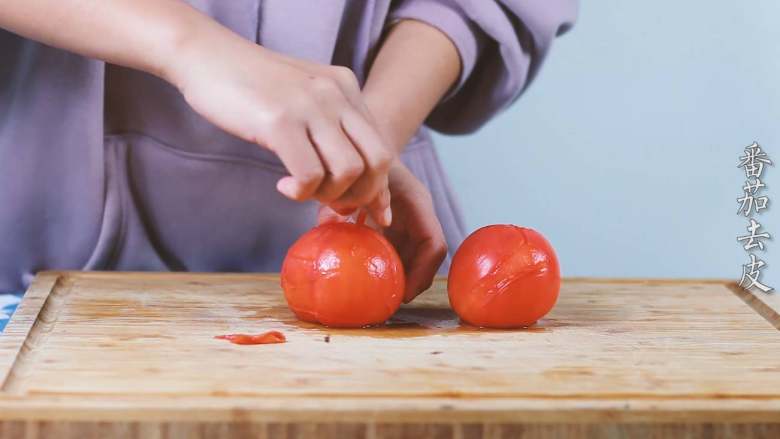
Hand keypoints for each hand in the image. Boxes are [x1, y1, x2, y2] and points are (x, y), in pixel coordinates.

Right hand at [166, 32, 393, 225]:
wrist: (206, 56)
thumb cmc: (251, 87)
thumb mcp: (303, 99)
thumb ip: (332, 129)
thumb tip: (356, 178)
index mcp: (346, 88)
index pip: (382, 146)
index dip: (378, 187)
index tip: (367, 211)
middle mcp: (336, 94)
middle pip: (378, 160)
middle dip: (362, 194)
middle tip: (332, 203)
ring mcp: (310, 106)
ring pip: (349, 171)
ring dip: (328, 195)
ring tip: (302, 189)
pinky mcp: (280, 121)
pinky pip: (310, 175)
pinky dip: (301, 192)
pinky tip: (283, 186)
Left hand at [318, 161, 446, 301]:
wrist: (365, 142)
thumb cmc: (362, 159)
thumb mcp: (356, 177)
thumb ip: (346, 199)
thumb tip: (328, 224)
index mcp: (417, 204)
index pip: (434, 244)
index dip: (422, 272)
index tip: (403, 293)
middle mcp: (417, 216)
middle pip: (424, 258)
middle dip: (409, 283)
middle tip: (385, 303)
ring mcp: (408, 222)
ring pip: (411, 259)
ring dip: (396, 278)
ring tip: (376, 297)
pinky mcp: (394, 227)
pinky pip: (395, 253)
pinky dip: (383, 267)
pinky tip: (363, 278)